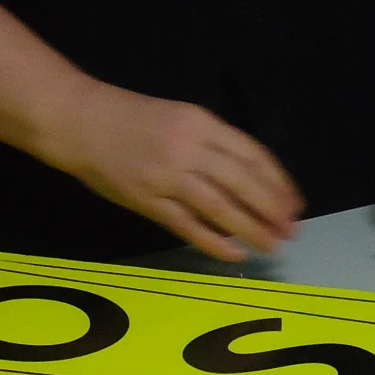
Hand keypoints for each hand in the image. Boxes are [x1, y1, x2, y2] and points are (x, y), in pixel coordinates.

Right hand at [0, 3, 302, 261]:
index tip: (295, 203)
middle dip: (272, 209)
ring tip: (272, 245)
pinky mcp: (147, 200)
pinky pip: (188, 226)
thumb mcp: (179, 119)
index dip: (278, 182)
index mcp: (200, 123)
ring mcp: (167, 176)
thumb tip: (250, 180)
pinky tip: (235, 254)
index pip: (252, 154)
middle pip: (242, 182)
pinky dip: (215, 242)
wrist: (79, 121)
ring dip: (251, 229)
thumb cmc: (131, 119)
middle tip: (291, 230)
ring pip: (220, 207)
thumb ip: (211, 145)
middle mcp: (188, 147)